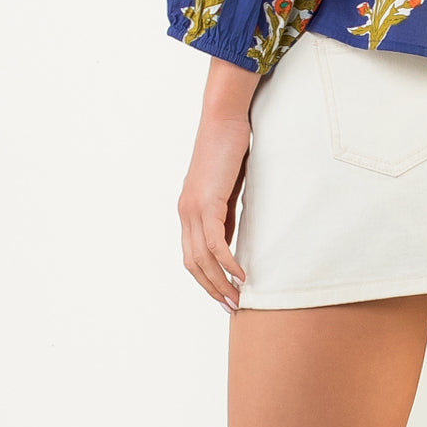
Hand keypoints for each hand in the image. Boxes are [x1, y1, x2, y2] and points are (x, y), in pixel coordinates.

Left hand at [178, 110, 251, 313]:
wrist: (223, 120)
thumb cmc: (228, 148)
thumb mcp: (226, 189)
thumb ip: (224, 215)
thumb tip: (229, 242)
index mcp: (189, 211)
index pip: (192, 256)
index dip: (206, 279)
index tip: (224, 295)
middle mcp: (185, 213)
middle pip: (193, 264)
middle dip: (212, 288)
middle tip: (232, 306)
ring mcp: (193, 209)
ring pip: (201, 258)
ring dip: (219, 282)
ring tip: (238, 298)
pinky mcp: (207, 202)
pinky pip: (214, 242)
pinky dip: (227, 262)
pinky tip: (241, 274)